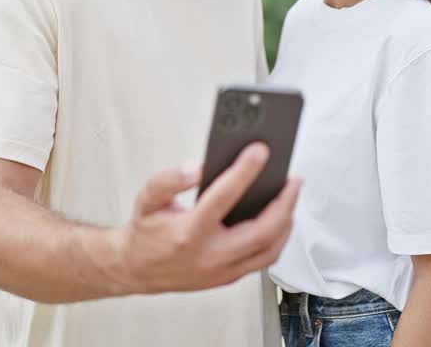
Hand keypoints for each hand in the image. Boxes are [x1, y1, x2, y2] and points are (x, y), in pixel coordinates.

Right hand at [112, 142, 301, 294]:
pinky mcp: (229, 277)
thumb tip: (196, 168)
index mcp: (188, 233)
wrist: (137, 270)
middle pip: (261, 231)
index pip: (223, 197)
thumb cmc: (146, 234)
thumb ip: (169, 180)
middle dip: (284, 202)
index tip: (260, 151)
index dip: (244, 171)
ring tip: (291, 196)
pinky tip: (281, 218)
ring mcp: (222, 271)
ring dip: (287, 221)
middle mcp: (209, 256)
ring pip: (269, 249)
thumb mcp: (147, 199)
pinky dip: (278, 237)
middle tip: (293, 179)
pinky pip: (263, 259)